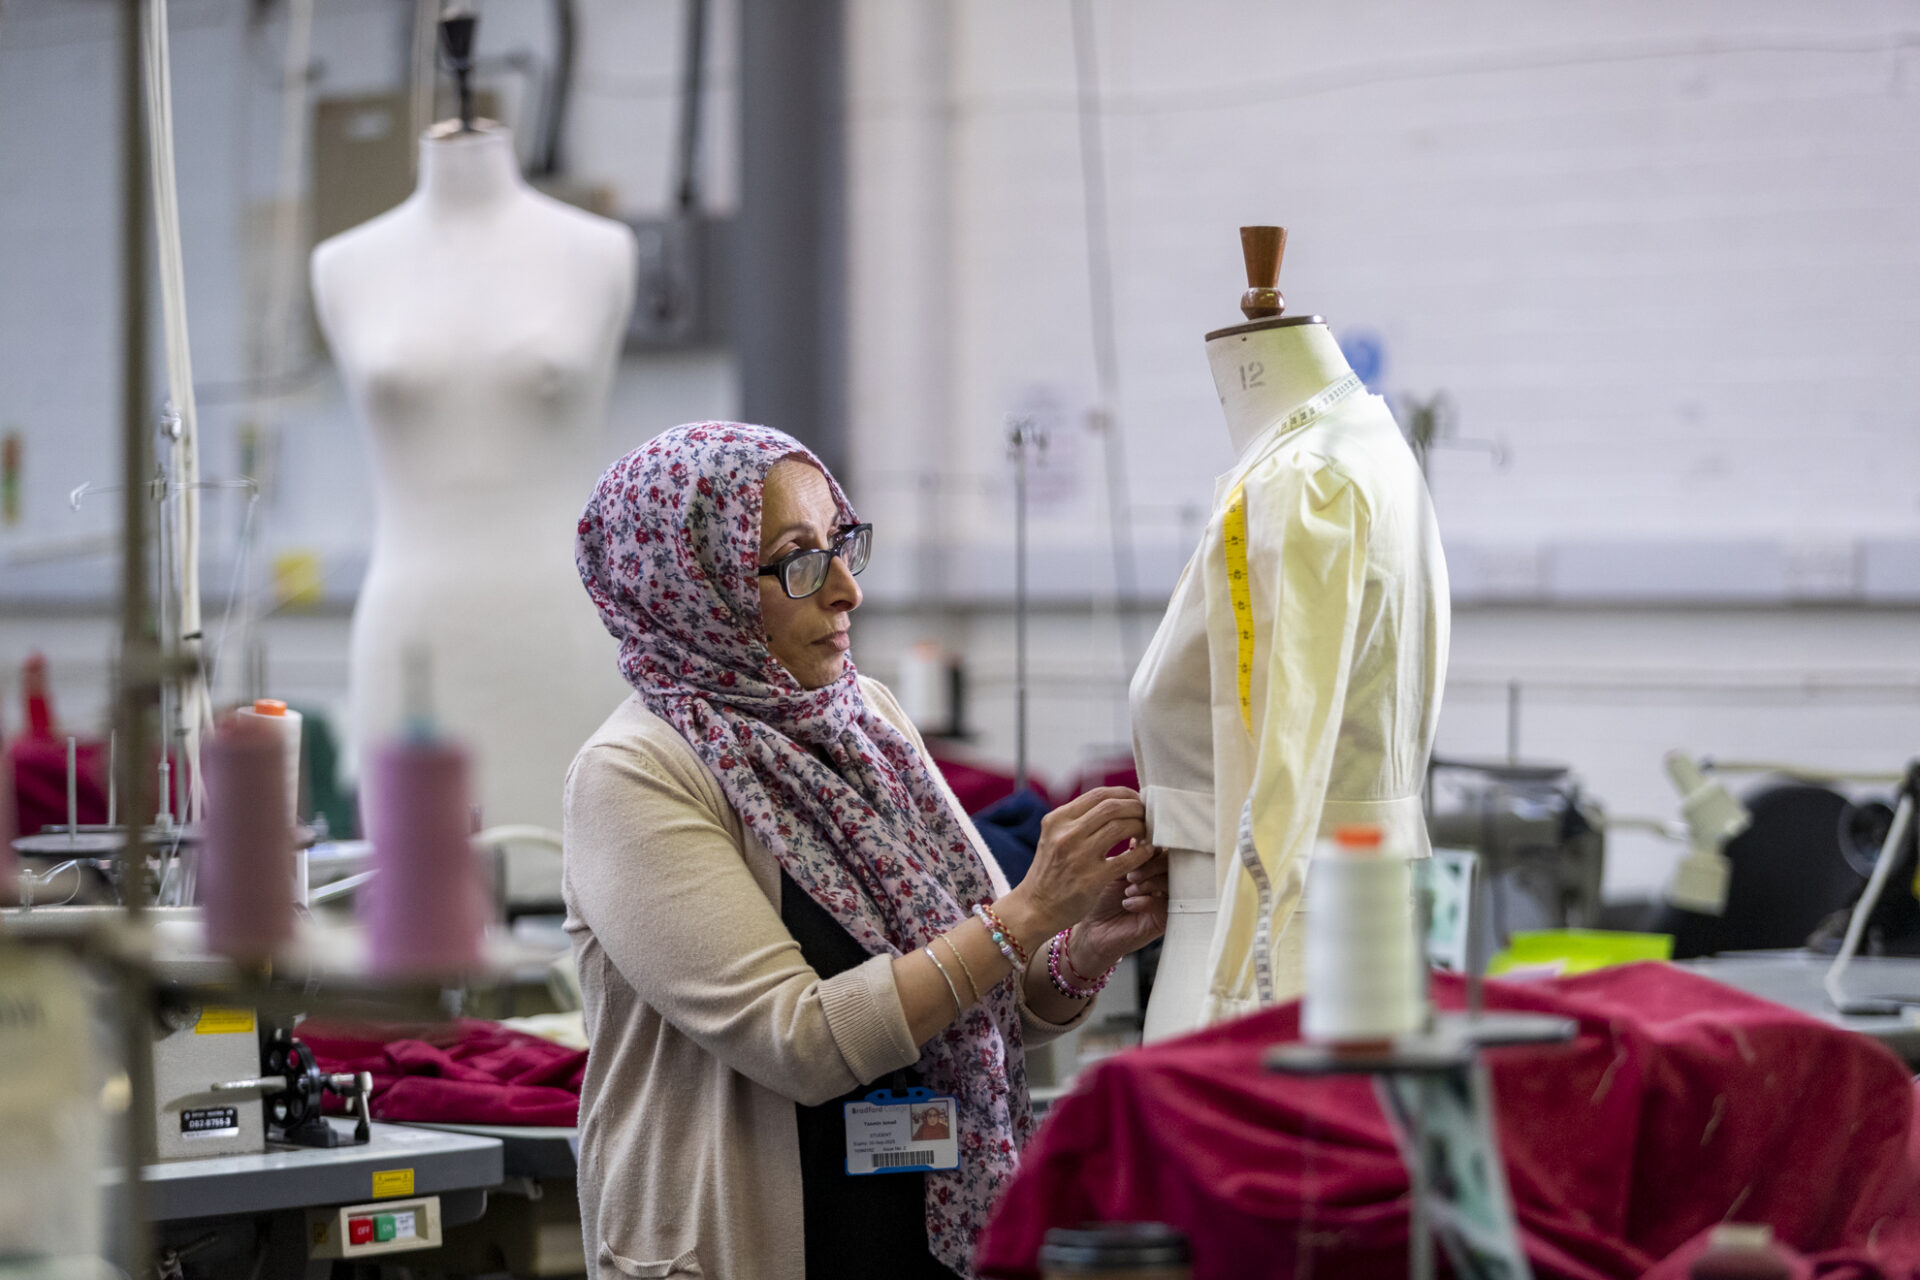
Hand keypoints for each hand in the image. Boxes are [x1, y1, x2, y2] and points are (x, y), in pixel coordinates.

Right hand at [996, 787, 1151, 946]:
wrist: (1035, 908)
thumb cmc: (1050, 872)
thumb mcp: (1054, 837)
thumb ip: (1078, 820)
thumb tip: (1115, 804)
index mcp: (1057, 820)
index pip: (1099, 794)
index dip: (1125, 794)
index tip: (1137, 801)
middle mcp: (1066, 834)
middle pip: (1112, 807)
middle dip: (1136, 808)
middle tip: (1147, 816)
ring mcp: (1078, 857)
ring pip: (1121, 827)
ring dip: (1141, 827)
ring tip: (1147, 833)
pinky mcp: (1091, 879)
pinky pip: (1126, 859)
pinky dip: (1142, 852)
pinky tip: (1147, 852)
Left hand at [1070, 846, 1168, 973]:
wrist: (1091, 929)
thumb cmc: (1098, 895)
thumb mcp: (1111, 867)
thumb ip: (1128, 852)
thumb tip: (1140, 832)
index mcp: (1152, 862)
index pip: (1164, 845)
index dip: (1151, 843)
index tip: (1135, 845)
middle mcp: (1163, 878)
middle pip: (1173, 860)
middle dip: (1151, 863)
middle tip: (1130, 874)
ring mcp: (1166, 899)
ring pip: (1173, 880)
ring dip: (1149, 881)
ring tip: (1129, 889)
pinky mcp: (1165, 919)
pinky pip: (1167, 904)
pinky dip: (1147, 900)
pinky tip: (1128, 903)